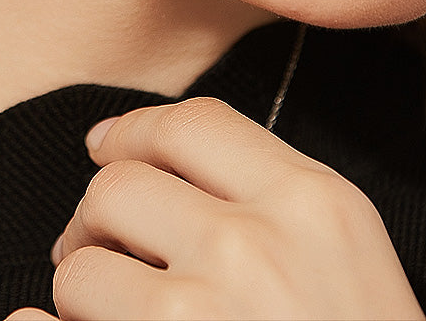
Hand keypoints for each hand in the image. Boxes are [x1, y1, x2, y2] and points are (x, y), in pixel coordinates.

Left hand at [6, 97, 423, 319]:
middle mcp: (255, 247)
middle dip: (97, 218)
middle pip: (118, 186)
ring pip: (80, 269)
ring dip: (83, 294)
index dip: (135, 130)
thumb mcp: (345, 254)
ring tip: (113, 320)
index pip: (191, 123)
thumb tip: (134, 157)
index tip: (106, 148)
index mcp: (313, 204)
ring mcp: (200, 317)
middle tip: (104, 249)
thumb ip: (263, 195)